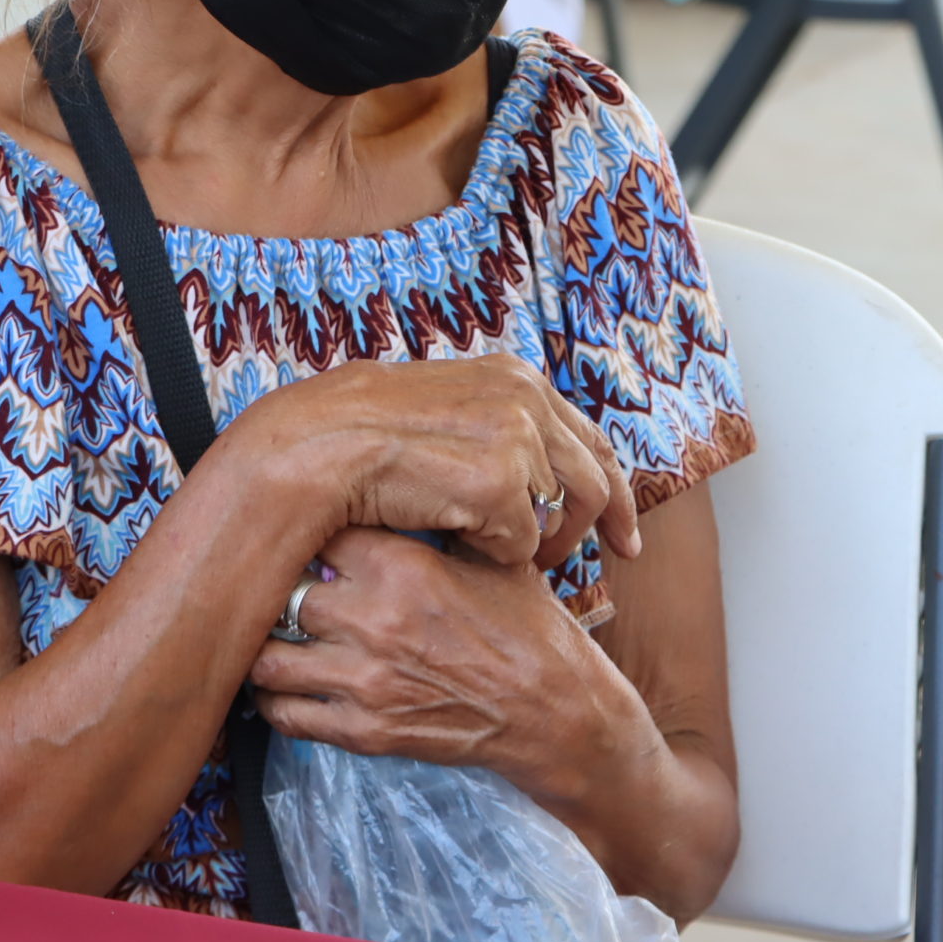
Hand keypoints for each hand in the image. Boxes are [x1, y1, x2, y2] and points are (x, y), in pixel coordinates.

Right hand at [234, 354, 639, 571]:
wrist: (316, 447)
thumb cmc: (361, 437)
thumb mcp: (443, 410)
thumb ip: (492, 425)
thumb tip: (530, 470)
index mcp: (515, 377)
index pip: (589, 438)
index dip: (615, 491)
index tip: (626, 535)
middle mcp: (526, 398)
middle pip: (596, 479)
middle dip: (604, 528)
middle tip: (606, 563)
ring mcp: (517, 438)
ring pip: (560, 518)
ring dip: (538, 546)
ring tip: (502, 559)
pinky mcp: (501, 484)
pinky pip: (520, 546)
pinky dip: (492, 555)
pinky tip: (456, 544)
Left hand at [250, 527, 642, 792]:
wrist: (558, 715)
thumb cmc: (530, 632)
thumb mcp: (493, 560)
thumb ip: (442, 526)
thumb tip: (401, 492)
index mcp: (404, 568)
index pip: (319, 530)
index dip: (311, 528)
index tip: (309, 530)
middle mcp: (375, 621)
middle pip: (283, 591)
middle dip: (281, 587)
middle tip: (284, 583)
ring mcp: (365, 681)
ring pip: (267, 657)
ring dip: (266, 645)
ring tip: (272, 635)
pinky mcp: (364, 733)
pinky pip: (285, 715)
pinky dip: (273, 701)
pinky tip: (285, 685)